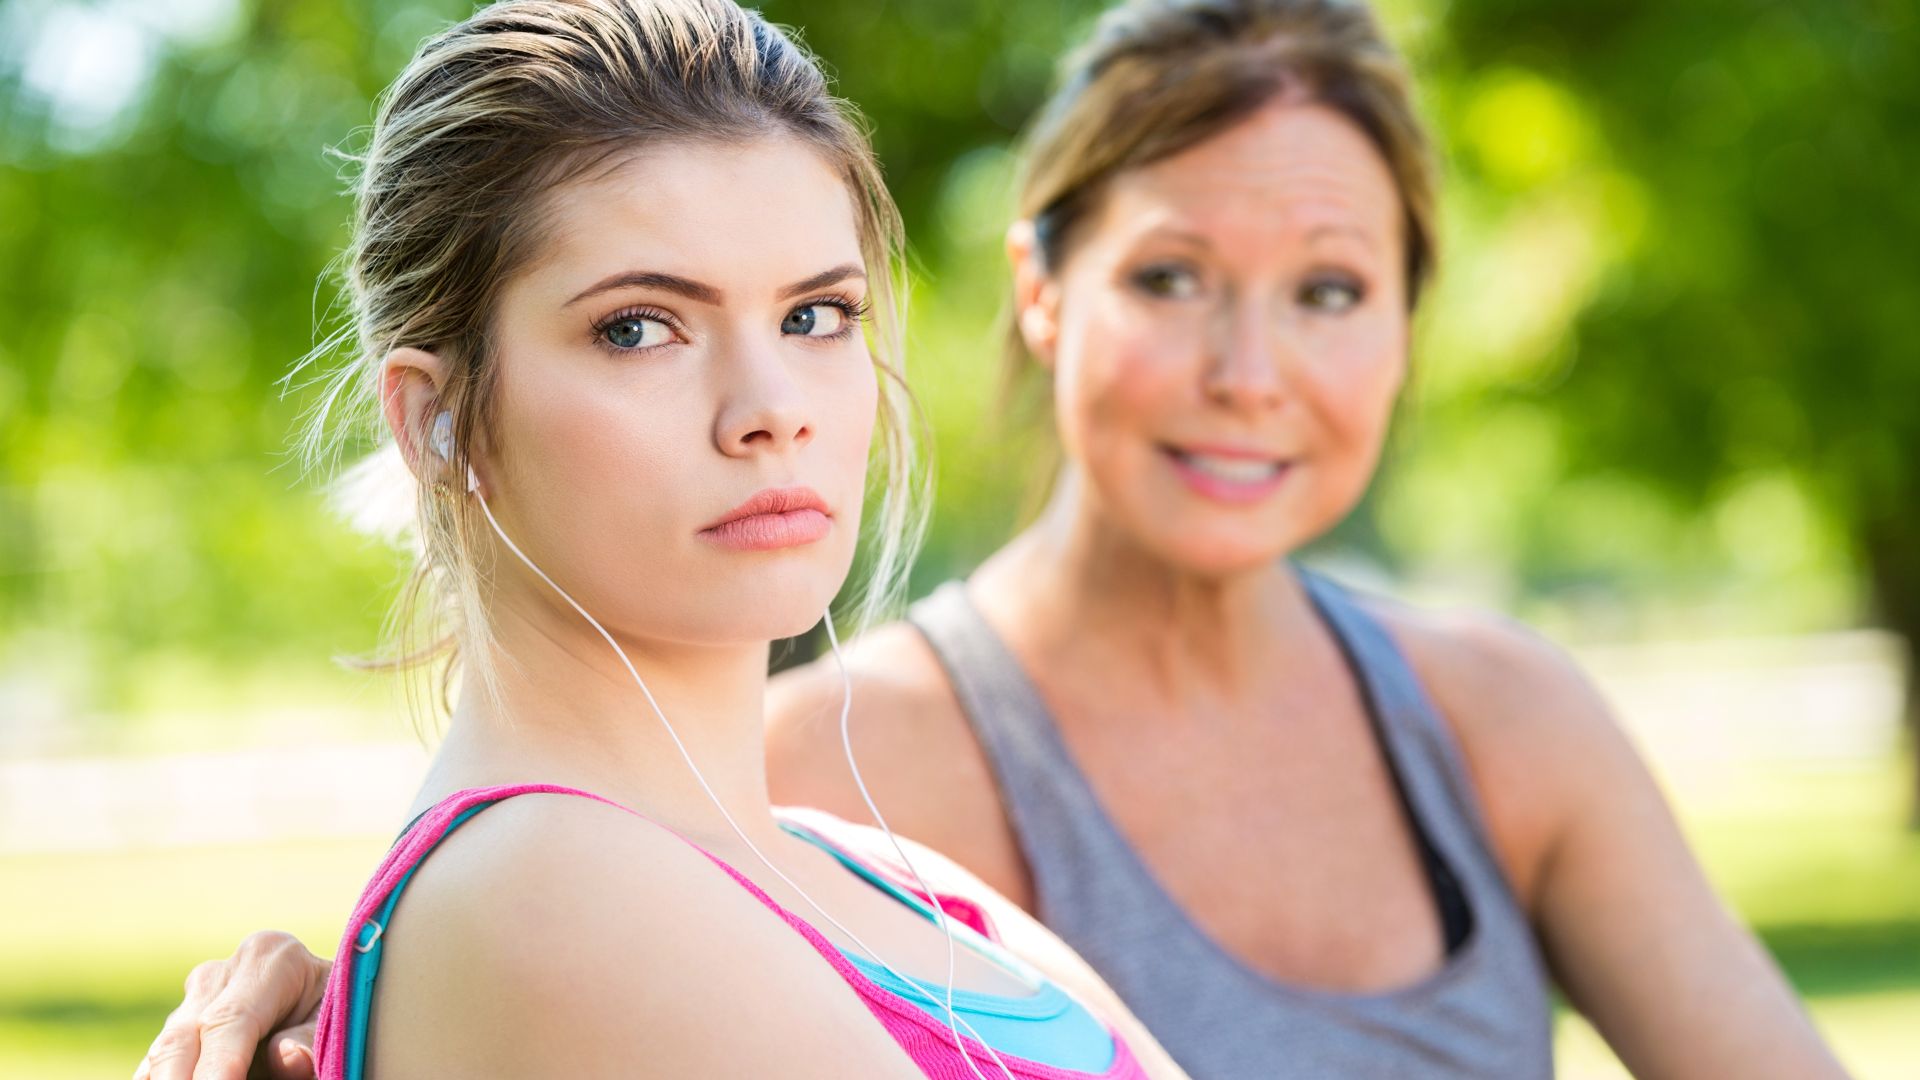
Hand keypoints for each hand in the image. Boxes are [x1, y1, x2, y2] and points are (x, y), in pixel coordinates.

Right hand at [134, 930, 329, 1079]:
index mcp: (267, 959)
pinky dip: (160, 1079)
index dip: (218, 1070)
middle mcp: (220, 974)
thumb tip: (287, 1058)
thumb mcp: (338, 1017)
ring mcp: (191, 1000)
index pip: (229, 1022)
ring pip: (160, 1054)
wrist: (319, 1001)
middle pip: (180, 1040)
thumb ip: (313, 1038)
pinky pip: (155, 1064)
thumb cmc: (336, 1010)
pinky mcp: (176, 1028)